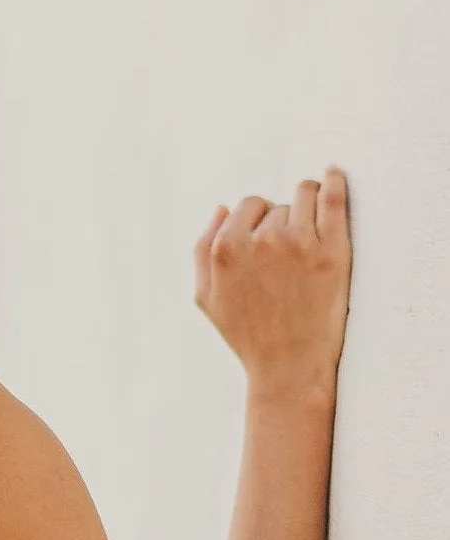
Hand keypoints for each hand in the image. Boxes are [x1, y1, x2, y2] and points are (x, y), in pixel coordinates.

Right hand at [193, 167, 351, 399]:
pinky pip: (334, 199)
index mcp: (226, 248)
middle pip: (276, 205)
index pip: (247, 206)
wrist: (288, 366)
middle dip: (281, 221)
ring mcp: (299, 244)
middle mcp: (261, 241)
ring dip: (306, 206)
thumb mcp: (205, 295)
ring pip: (304, 197)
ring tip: (311, 230)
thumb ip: (203, 248)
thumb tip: (222, 208)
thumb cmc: (246, 333)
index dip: (257, 222)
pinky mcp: (333, 252)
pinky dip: (335, 182)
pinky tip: (336, 174)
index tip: (267, 241)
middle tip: (287, 255)